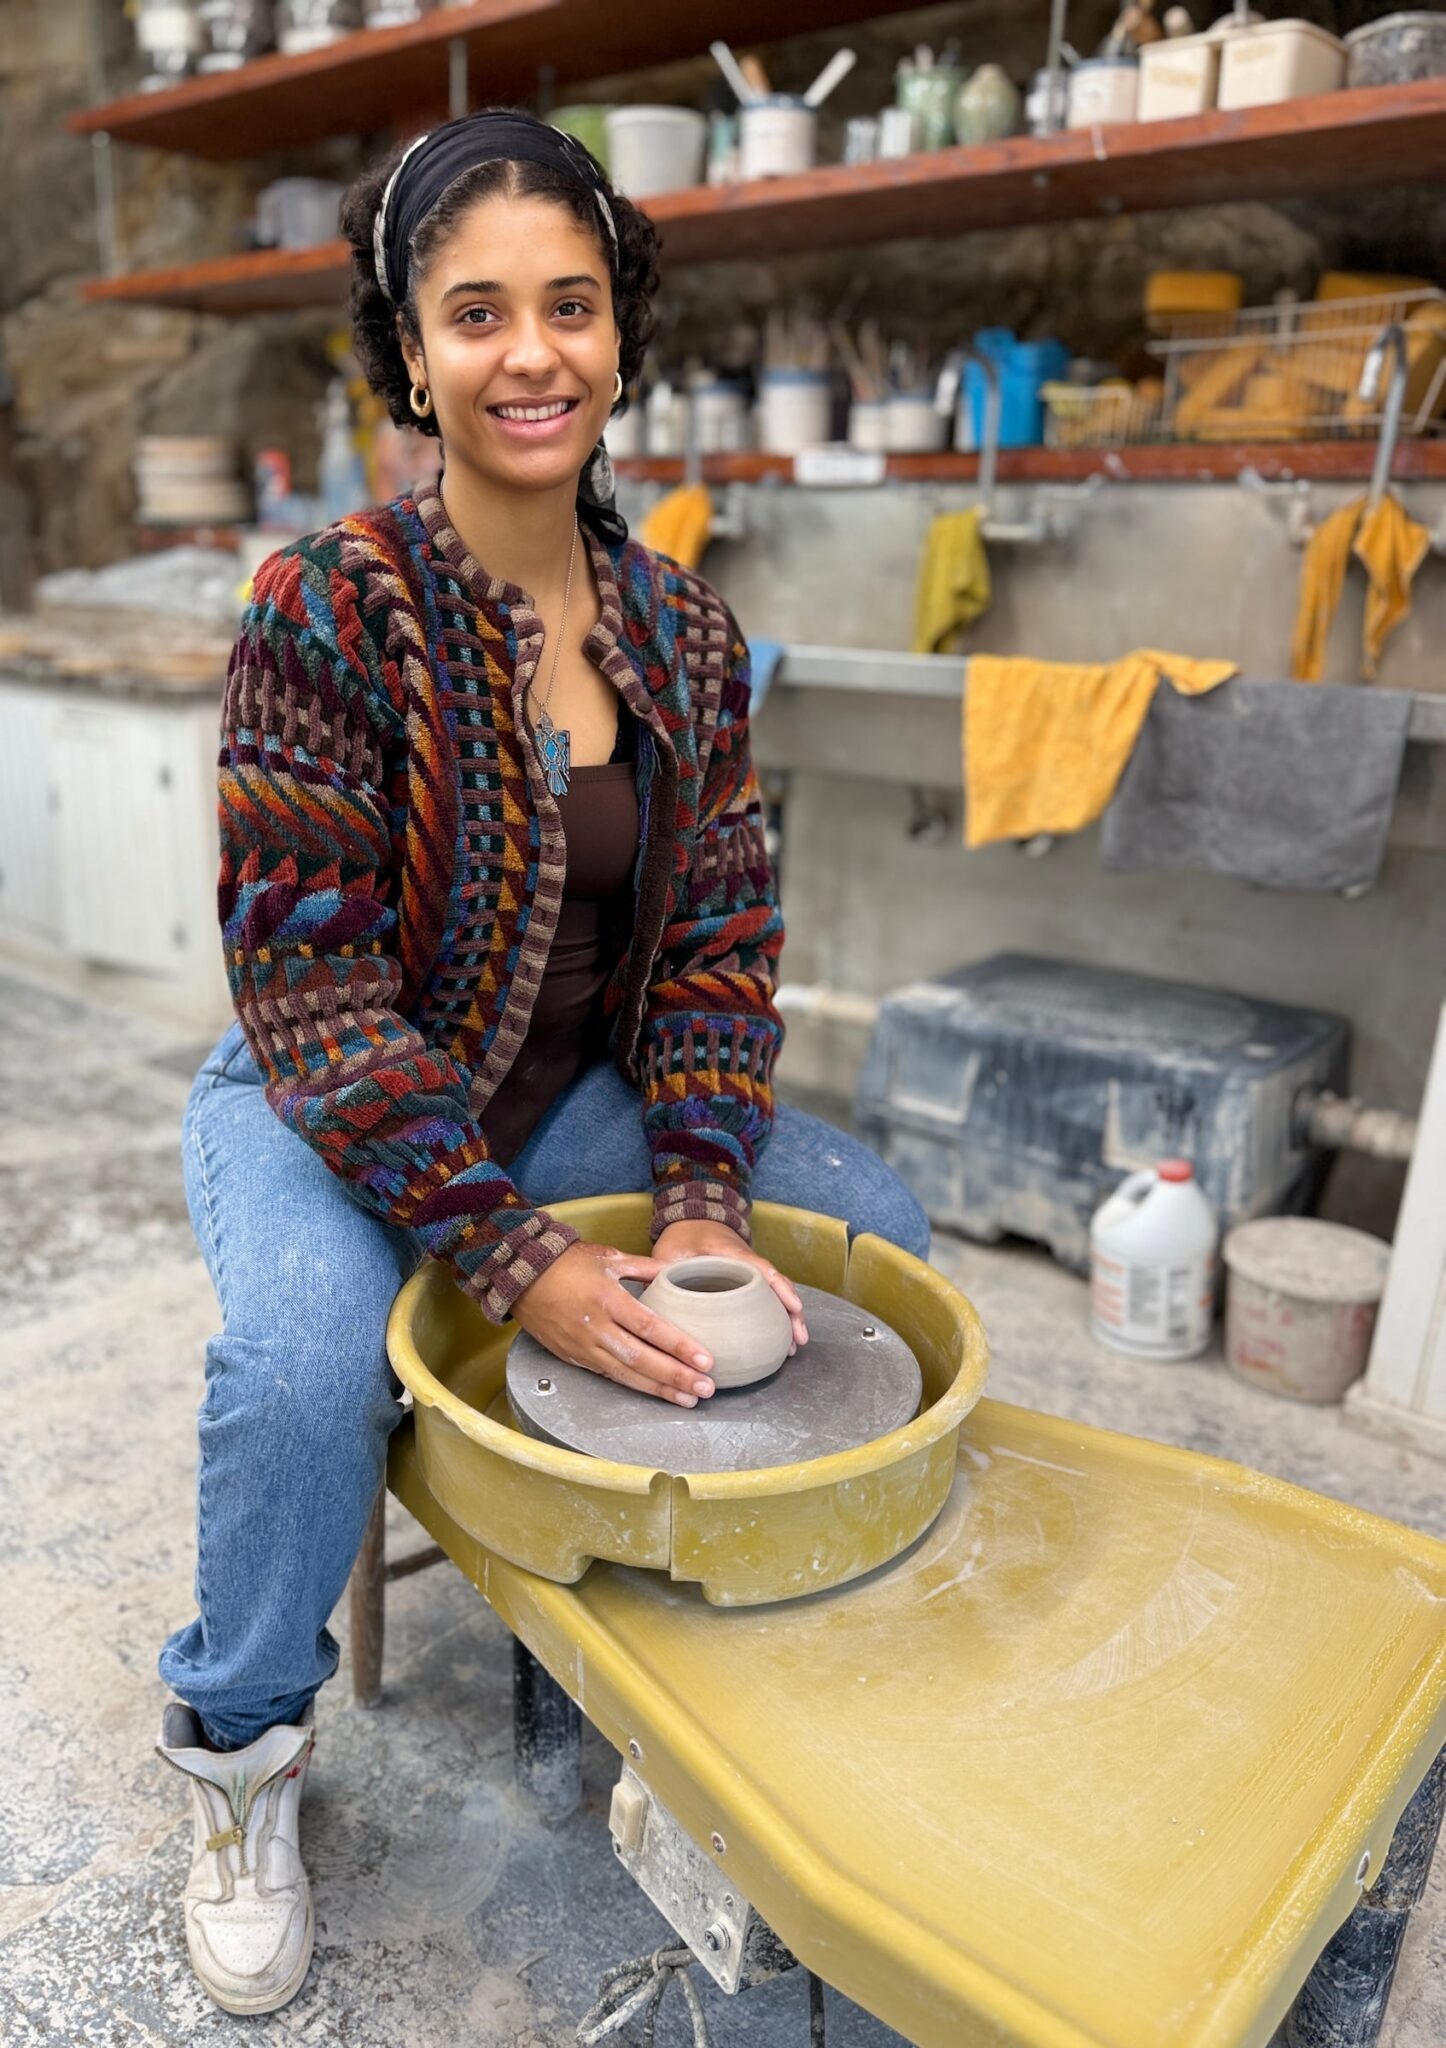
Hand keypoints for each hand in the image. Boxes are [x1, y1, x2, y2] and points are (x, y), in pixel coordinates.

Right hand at [512, 1241, 718, 1405]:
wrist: (520, 1276)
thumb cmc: (565, 1263)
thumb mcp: (608, 1256)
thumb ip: (644, 1267)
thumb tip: (674, 1271)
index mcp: (608, 1298)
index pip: (650, 1328)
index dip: (679, 1346)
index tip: (705, 1360)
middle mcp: (597, 1327)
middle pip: (643, 1359)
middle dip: (676, 1376)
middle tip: (705, 1388)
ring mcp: (584, 1346)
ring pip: (627, 1374)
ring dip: (659, 1389)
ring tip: (687, 1399)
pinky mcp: (574, 1357)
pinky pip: (608, 1375)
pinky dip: (634, 1386)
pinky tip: (654, 1392)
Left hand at [653, 1220, 808, 1350]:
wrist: (691, 1220)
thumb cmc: (681, 1237)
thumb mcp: (669, 1252)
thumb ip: (664, 1275)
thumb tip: (655, 1307)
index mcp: (730, 1252)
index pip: (761, 1268)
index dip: (779, 1287)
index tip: (795, 1307)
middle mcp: (747, 1261)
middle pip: (778, 1284)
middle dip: (792, 1311)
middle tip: (798, 1340)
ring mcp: (750, 1271)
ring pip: (777, 1293)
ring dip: (789, 1317)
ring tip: (794, 1346)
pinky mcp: (747, 1281)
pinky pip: (768, 1297)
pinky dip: (777, 1316)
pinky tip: (780, 1339)